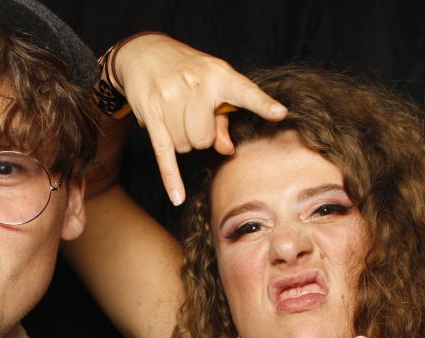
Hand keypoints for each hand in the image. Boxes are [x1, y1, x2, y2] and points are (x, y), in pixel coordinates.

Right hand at [112, 33, 286, 204]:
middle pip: (206, 139)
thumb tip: (228, 150)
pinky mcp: (150, 115)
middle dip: (202, 137)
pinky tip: (177, 197)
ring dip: (183, 140)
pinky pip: (164, 153)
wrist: (145, 52)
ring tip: (177, 117)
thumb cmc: (187, 70)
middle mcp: (195, 84)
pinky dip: (171, 178)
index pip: (244, 92)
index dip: (262, 104)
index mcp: (218, 74)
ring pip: (186, 146)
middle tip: (195, 118)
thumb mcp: (212, 83)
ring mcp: (170, 98)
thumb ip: (224, 118)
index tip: (280, 113)